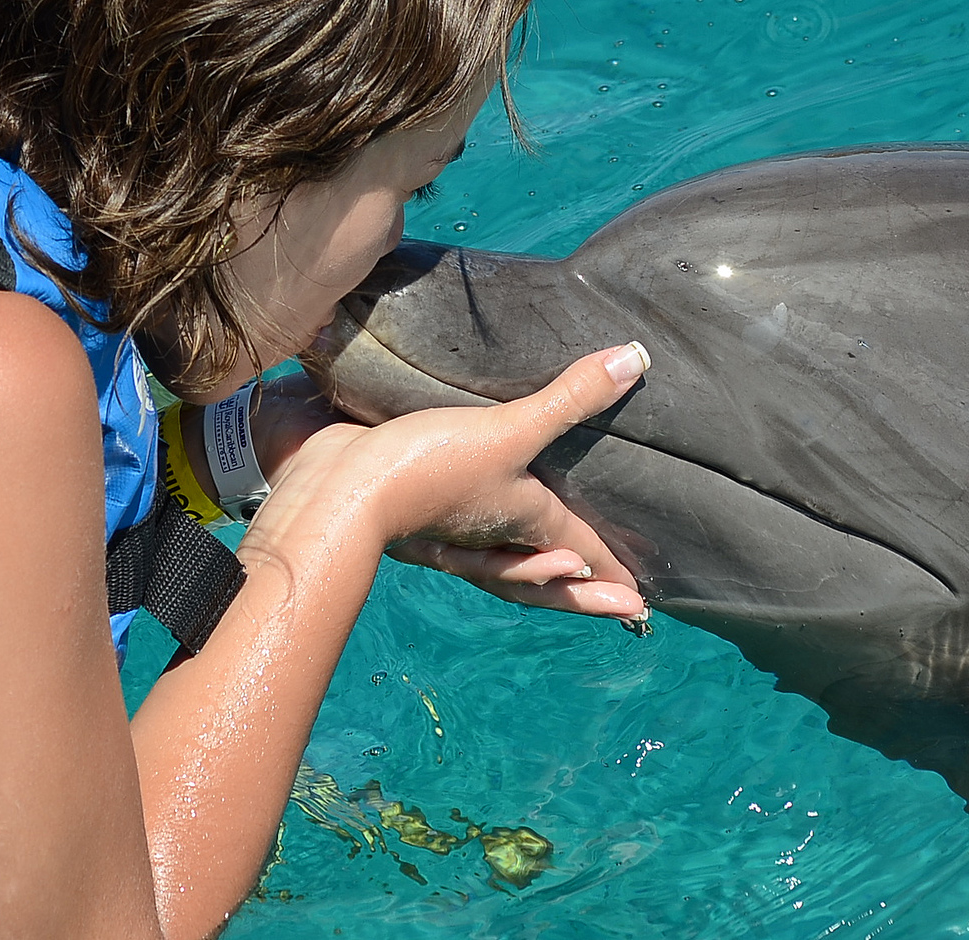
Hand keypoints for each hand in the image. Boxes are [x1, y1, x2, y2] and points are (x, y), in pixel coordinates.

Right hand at [258, 344, 649, 619]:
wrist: (330, 490)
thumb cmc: (425, 469)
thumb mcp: (507, 431)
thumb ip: (567, 399)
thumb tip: (634, 360)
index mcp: (520, 520)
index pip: (577, 545)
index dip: (609, 569)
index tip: (637, 602)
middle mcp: (487, 535)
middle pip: (543, 572)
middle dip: (581, 593)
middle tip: (621, 609)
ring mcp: (446, 534)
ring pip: (501, 562)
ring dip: (535, 571)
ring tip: (563, 572)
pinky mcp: (408, 518)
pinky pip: (457, 543)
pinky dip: (478, 543)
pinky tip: (473, 524)